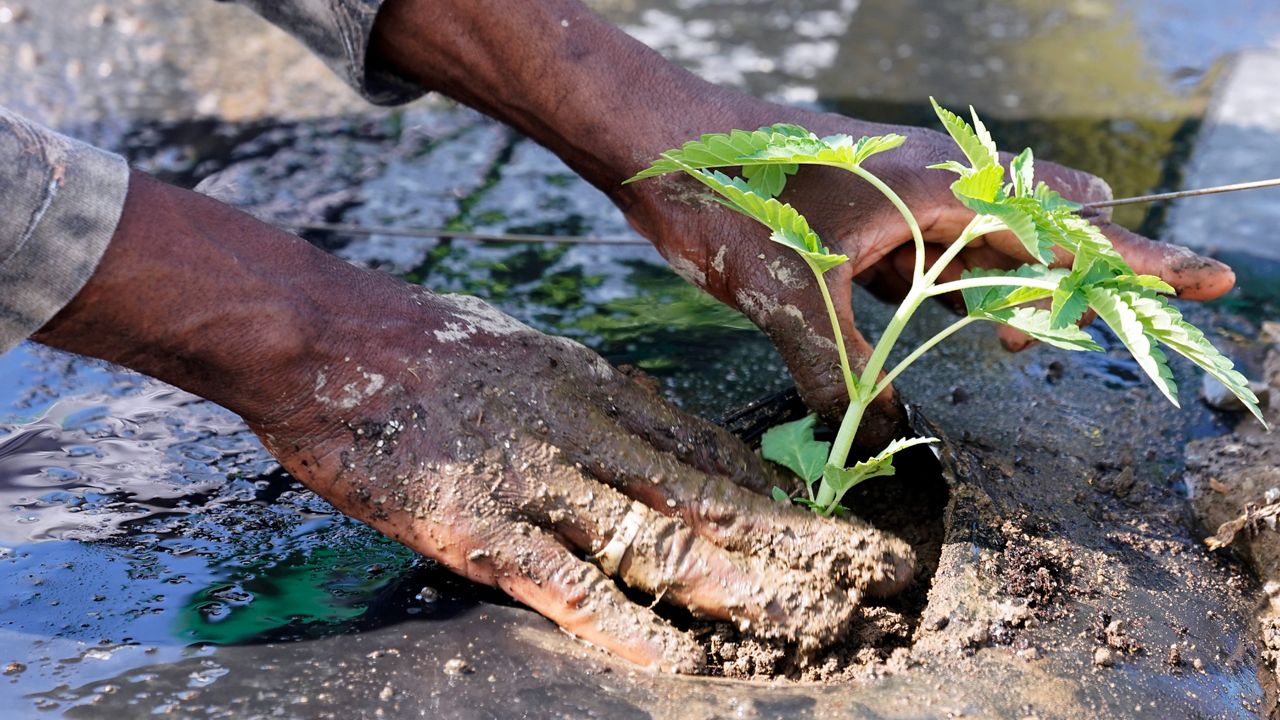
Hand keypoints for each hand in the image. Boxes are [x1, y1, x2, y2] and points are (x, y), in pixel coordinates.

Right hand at [34, 173, 913, 672]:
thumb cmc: (415, 345)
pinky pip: (568, 584)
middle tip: (874, 576)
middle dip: (798, 541)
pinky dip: (630, 626)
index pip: (711, 451)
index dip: (783, 496)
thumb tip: (641, 429)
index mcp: (596, 387)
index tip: (839, 529)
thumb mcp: (524, 353)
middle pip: (709, 496)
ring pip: (660, 539)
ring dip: (742, 586)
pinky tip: (683, 658)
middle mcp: (585, 429)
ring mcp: (535, 477)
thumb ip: (585, 397)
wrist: (322, 334)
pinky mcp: (477, 524)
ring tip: (814, 623)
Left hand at [367, 0, 1236, 446]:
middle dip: (1076, 279)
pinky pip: (931, 251)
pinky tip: (949, 323)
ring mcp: (900, 192)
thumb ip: (840, 373)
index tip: (1206, 282)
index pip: (1063, 227)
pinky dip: (951, 290)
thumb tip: (878, 440)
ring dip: (1010, 291)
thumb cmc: (728, 193)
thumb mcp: (788, 294)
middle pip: (1041, 227)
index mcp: (941, 187)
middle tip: (1063, 338)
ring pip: (985, 243)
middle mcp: (933, 182)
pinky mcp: (864, 208)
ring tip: (1016, 344)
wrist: (657, 137)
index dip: (1136, 260)